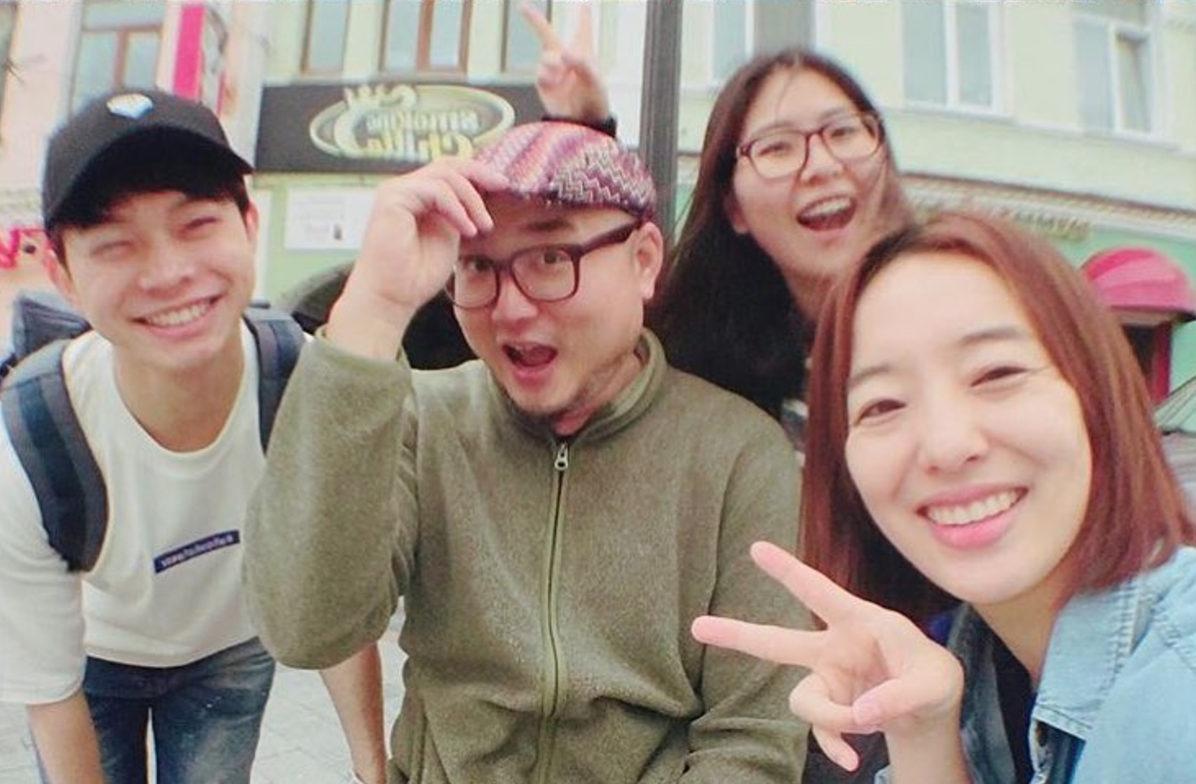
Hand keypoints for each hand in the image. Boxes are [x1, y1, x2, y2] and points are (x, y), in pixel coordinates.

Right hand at [327, 158, 506, 357]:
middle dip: (479, 173)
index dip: (477, 173)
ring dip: (471, 200)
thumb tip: (481, 195)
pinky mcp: (392, 199)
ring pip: (444, 175)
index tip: (502, 185)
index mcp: (417, 196)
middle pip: (447, 164)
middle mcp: (404, 189)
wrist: (392, 297)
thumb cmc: (416, 275)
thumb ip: (459, 213)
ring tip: (482, 227)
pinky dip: (457, 209)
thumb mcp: (449, 235)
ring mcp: (396, 192)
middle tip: (503, 186)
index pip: (448, 170)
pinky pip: (435, 190)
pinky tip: (467, 230)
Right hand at [520, 1, 609, 121]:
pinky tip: (555, 82)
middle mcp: (565, 58)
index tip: (584, 5)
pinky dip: (547, 76)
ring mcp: (553, 70)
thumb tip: (563, 54)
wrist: (582, 122)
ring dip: (553, 62)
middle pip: (547, 34)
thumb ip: (582, 63)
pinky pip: (540, 73)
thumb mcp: (595, 80)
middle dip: (533, 19)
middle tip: (522, 6)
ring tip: (563, 72)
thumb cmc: (595, 100)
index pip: (583, 29)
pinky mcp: (544, 84)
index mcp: (583, 52)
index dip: (583, 17)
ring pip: (545, 57)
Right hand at [691, 541, 964, 772]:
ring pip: (804, 700)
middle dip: (736, 634)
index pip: (820, 592)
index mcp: (860, 622)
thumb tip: (858, 717)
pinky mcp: (831, 708)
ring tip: (866, 726)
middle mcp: (834, 647)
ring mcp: (828, 680)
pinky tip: (851, 762)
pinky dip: (835, 746)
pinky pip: (820, 731)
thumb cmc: (934, 677)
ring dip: (833, 719)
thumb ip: (901, 697)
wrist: (931, 710)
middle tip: (697, 626)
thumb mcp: (935, 683)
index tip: (756, 547)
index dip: (788, 570)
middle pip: (777, 641)